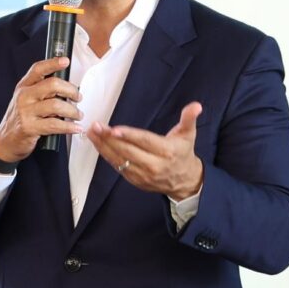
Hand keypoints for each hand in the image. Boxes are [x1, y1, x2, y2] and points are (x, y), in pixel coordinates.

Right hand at [0, 56, 82, 163]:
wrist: (6, 141)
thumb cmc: (20, 119)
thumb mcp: (26, 100)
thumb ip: (42, 91)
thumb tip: (66, 87)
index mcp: (24, 87)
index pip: (38, 69)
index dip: (52, 63)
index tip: (65, 61)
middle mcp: (24, 96)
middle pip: (52, 85)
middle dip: (71, 90)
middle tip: (78, 97)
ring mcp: (26, 112)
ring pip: (56, 105)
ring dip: (72, 111)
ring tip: (78, 115)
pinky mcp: (29, 127)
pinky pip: (54, 125)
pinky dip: (69, 127)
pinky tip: (75, 127)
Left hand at [87, 101, 204, 199]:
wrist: (184, 181)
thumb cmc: (183, 153)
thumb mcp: (188, 134)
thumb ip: (189, 119)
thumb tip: (196, 106)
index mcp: (166, 152)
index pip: (145, 142)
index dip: (129, 136)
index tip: (114, 129)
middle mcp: (154, 165)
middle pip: (128, 151)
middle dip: (110, 139)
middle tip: (96, 126)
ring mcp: (143, 175)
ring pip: (120, 160)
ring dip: (103, 146)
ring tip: (92, 132)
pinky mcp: (135, 180)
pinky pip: (117, 167)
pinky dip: (106, 155)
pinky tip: (98, 144)